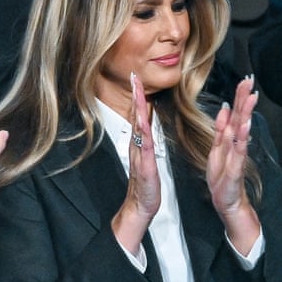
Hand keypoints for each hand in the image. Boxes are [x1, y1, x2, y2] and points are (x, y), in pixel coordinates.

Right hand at [111, 74, 160, 255]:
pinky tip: (144, 124)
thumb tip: (147, 125)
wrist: (140, 206)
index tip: (136, 77)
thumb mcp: (147, 158)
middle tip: (133, 75)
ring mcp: (140, 156)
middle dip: (134, 95)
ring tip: (137, 93)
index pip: (139, 115)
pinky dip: (144, 135)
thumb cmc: (146, 184)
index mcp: (141, 143)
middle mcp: (138, 146)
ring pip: (139, 128)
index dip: (137, 96)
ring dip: (137, 110)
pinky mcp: (145, 167)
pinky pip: (145, 148)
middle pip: (135, 116)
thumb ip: (146, 141)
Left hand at [207, 76, 260, 253]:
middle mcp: (236, 144)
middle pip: (241, 117)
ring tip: (251, 97)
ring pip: (242, 130)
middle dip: (244, 98)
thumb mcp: (217, 148)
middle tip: (249, 80)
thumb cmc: (222, 177)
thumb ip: (221, 129)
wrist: (226, 201)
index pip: (235, 113)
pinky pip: (239, 149)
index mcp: (229, 138)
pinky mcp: (235, 167)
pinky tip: (245, 125)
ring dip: (246, 113)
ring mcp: (237, 154)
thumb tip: (225, 108)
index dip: (239, 96)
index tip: (244, 80)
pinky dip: (242, 137)